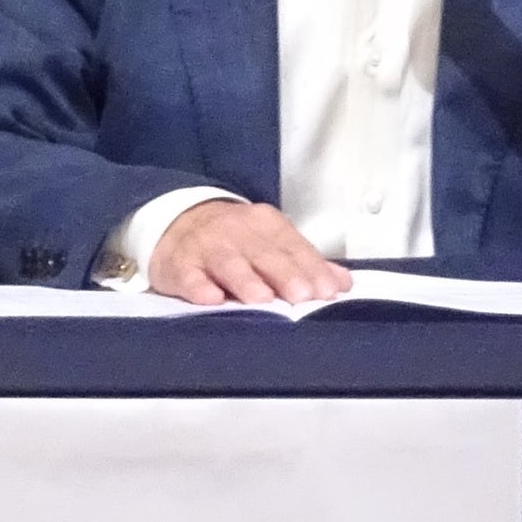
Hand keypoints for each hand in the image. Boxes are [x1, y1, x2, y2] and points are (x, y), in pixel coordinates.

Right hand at [150, 199, 350, 303]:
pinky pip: (189, 275)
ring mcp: (206, 247)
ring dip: (245, 280)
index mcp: (265, 225)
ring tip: (261, 299)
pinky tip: (210, 298)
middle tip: (301, 296)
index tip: (327, 291)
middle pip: (264, 254)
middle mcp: (237, 232)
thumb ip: (305, 263)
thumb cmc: (233, 240)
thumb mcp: (270, 242)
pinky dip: (198, 286)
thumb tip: (343, 283)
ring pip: (228, 262)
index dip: (311, 268)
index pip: (293, 246)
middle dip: (284, 274)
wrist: (177, 222)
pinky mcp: (179, 264)